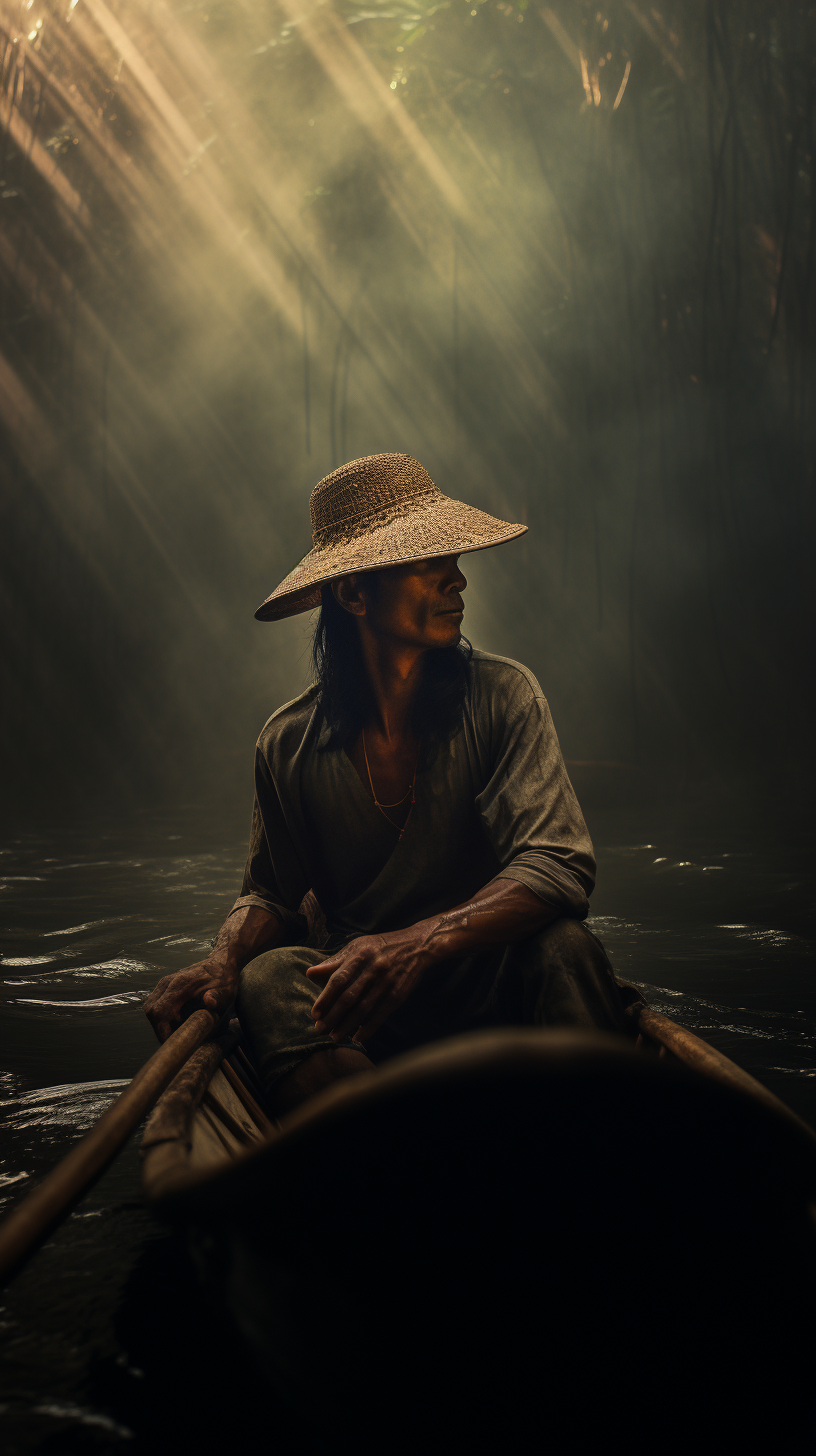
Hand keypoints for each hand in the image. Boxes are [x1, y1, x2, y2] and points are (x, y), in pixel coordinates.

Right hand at [143, 958, 237, 1042]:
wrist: (221, 963)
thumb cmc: (223, 981)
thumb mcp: (225, 993)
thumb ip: (217, 999)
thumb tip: (210, 1001)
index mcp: (180, 984)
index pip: (159, 1012)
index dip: (162, 1032)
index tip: (174, 1043)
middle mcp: (168, 982)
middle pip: (152, 1012)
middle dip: (161, 1029)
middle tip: (177, 1038)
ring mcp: (164, 983)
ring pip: (151, 1008)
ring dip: (161, 1022)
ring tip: (179, 1027)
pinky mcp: (164, 986)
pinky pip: (155, 1004)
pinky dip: (162, 1015)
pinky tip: (177, 1018)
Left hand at [306, 928, 432, 1043]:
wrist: (417, 945)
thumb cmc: (381, 946)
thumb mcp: (357, 946)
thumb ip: (335, 961)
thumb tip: (310, 973)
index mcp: (360, 955)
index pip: (339, 979)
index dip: (325, 998)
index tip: (314, 1014)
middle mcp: (373, 968)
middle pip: (349, 997)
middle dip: (332, 1016)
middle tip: (319, 1030)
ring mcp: (387, 982)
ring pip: (364, 1008)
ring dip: (347, 1025)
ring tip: (334, 1037)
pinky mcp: (399, 994)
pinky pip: (381, 1014)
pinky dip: (369, 1028)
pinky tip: (357, 1038)